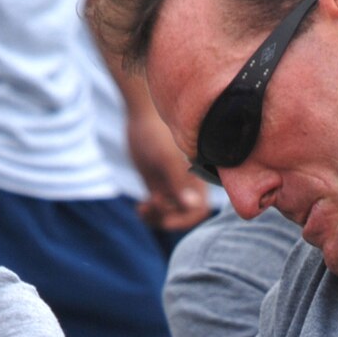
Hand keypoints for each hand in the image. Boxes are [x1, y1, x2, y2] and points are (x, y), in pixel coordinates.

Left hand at [127, 110, 211, 232]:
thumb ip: (179, 183)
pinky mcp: (157, 184)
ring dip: (156, 217)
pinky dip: (148, 213)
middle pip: (182, 215)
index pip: (198, 210)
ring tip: (142, 209)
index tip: (166, 219)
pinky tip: (139, 208)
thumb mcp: (166, 159)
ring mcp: (171, 185)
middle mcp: (185, 185)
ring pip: (168, 214)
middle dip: (166, 217)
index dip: (185, 220)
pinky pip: (157, 208)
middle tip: (151, 205)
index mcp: (196, 179)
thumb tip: (191, 206)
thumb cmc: (156, 133)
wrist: (141, 116)